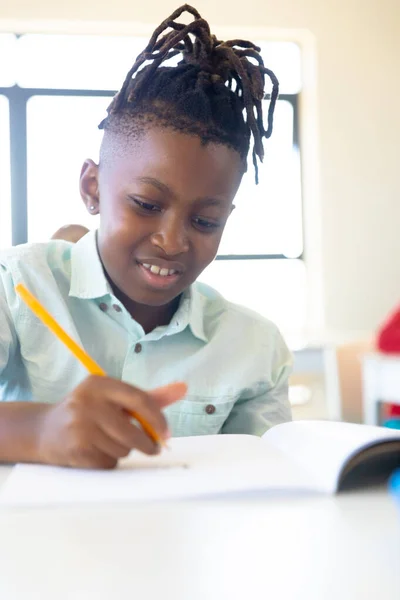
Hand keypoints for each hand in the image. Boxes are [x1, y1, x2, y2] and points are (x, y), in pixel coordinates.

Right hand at [35, 376, 186, 468]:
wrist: (44, 430)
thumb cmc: (89, 411)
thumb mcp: (115, 398)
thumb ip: (149, 397)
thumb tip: (183, 388)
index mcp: (100, 383)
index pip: (139, 400)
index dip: (158, 419)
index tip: (167, 434)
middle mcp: (87, 402)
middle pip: (133, 432)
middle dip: (147, 444)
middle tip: (152, 447)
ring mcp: (79, 426)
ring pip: (122, 449)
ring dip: (123, 451)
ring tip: (108, 442)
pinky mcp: (75, 449)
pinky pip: (108, 462)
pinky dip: (108, 461)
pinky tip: (96, 451)